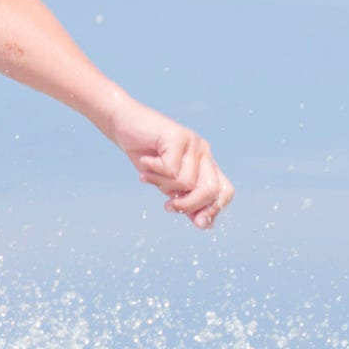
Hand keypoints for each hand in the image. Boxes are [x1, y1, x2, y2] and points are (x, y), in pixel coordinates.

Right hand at [108, 101, 233, 228]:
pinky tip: (145, 161)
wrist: (123, 124)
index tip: (196, 221)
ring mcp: (193, 143)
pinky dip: (153, 171)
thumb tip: (205, 225)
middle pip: (211, 190)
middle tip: (167, 206)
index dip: (214, 209)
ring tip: (148, 174)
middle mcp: (204, 153)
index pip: (225, 191)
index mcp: (205, 165)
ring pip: (187, 182)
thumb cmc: (145, 156)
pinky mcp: (179, 136)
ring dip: (162, 184)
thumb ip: (185, 202)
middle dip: (189, 204)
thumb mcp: (166, 185)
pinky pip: (170, 169)